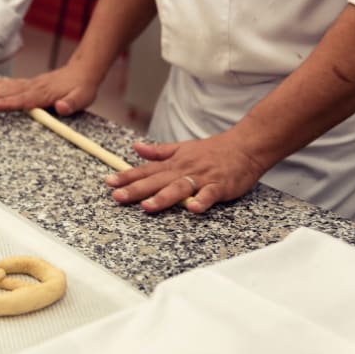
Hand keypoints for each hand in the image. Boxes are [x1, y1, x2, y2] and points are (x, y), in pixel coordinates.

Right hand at [0, 64, 98, 114]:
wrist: (84, 70)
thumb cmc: (83, 87)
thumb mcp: (83, 98)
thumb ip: (72, 104)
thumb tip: (61, 108)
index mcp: (44, 94)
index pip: (22, 100)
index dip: (6, 103)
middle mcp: (34, 87)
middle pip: (7, 92)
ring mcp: (30, 84)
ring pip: (6, 87)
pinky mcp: (30, 84)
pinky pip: (11, 84)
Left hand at [105, 133, 268, 213]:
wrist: (245, 146)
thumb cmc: (212, 150)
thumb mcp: (182, 147)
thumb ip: (158, 152)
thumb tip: (135, 148)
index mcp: (173, 163)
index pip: (146, 170)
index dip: (127, 176)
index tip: (109, 183)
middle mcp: (184, 170)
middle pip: (156, 181)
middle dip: (136, 189)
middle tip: (117, 197)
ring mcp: (202, 178)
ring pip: (179, 188)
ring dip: (163, 197)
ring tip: (147, 206)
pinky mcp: (220, 186)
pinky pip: (210, 194)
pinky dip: (202, 200)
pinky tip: (193, 208)